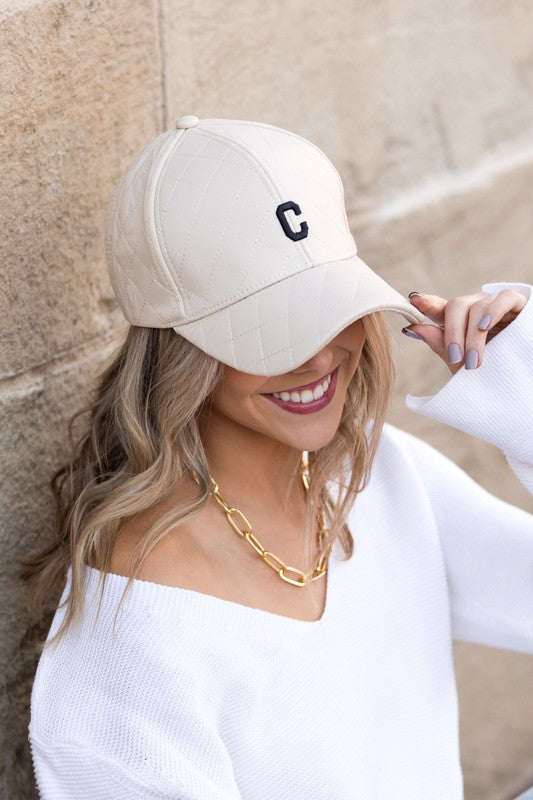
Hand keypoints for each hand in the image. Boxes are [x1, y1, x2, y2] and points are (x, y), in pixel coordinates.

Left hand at [402, 289, 527, 374]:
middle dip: (453, 333)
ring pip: (477, 306)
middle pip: (455, 306)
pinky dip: (493, 311)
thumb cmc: (490, 370)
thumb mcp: (462, 362)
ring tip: (475, 360)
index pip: (439, 307)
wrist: (520, 380)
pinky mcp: (515, 303)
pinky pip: (503, 298)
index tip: (414, 301)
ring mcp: (494, 304)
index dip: (427, 303)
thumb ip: (440, 345)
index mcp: (458, 321)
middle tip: (457, 358)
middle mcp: (474, 308)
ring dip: (473, 335)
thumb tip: (412, 328)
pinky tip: (485, 326)